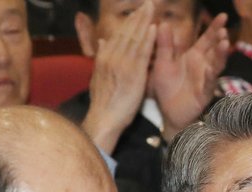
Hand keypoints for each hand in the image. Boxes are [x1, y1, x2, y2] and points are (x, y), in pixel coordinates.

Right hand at [81, 1, 157, 154]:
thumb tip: (102, 42)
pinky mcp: (133, 74)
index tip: (138, 11)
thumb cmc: (103, 103)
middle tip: (148, 2)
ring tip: (152, 8)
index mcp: (104, 57)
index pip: (119, 34)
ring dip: (144, 21)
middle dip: (138, 16)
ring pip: (135, 38)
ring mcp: (122, 64)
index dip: (130, 21)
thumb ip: (101, 58)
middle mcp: (112, 56)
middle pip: (127, 31)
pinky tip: (154, 28)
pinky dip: (148, 39)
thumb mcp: (97, 78)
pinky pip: (142, 53)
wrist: (103, 118)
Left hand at [150, 12, 229, 139]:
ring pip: (215, 65)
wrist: (168, 113)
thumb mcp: (162, 63)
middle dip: (220, 39)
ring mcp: (205, 80)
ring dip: (220, 55)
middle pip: (214, 50)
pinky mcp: (204, 94)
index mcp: (194, 56)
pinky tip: (210, 69)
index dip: (214, 28)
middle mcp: (203, 66)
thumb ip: (164, 45)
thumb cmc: (167, 88)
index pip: (207, 39)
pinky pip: (208, 84)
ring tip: (224, 43)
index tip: (223, 16)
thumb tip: (163, 23)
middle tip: (224, 28)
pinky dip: (210, 77)